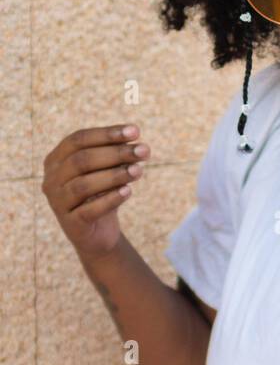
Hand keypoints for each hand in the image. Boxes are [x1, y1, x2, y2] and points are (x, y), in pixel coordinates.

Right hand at [42, 123, 149, 259]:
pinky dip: (110, 199)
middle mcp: (51, 179)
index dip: (107, 134)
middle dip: (116, 153)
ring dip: (114, 175)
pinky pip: (89, 210)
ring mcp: (57, 202)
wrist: (98, 233)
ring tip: (139, 170)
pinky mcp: (70, 224)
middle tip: (144, 151)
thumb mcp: (108, 171)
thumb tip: (138, 145)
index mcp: (56, 159)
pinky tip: (128, 192)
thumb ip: (117, 157)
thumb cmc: (102, 193)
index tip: (136, 131)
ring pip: (83, 185)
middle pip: (81, 160)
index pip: (78, 139)